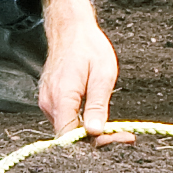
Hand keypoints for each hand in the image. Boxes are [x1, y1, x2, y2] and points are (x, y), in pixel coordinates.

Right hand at [37, 0, 120, 139]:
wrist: (70, 29)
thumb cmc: (89, 47)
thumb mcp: (102, 75)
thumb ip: (97, 105)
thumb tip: (95, 132)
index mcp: (62, 97)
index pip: (71, 136)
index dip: (95, 143)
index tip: (119, 138)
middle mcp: (49, 103)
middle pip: (70, 137)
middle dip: (98, 140)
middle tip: (125, 136)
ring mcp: (47, 103)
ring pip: (69, 130)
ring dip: (92, 133)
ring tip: (117, 129)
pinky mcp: (51, 101)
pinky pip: (66, 120)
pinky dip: (83, 124)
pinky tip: (100, 119)